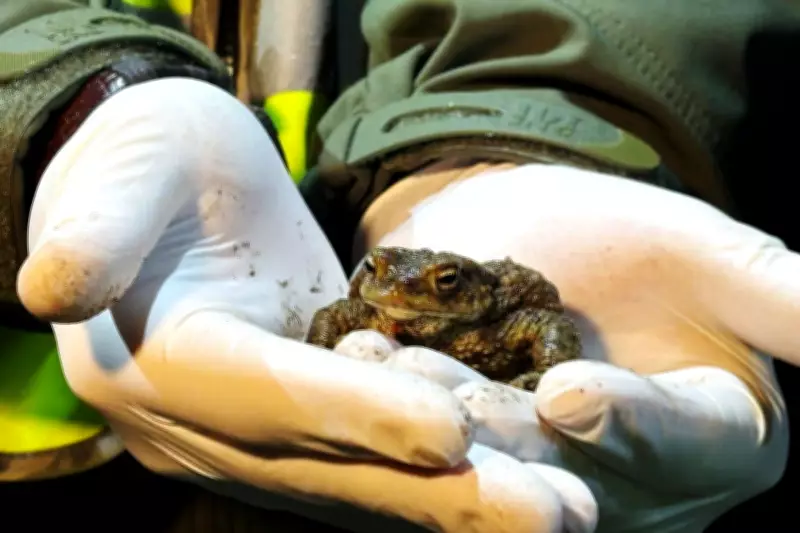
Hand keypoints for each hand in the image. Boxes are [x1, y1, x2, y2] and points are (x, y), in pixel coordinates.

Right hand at [18, 78, 589, 532]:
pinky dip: (450, 476)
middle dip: (445, 493)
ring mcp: (261, 435)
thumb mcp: (122, 177)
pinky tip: (527, 479)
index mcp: (162, 367)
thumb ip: (96, 233)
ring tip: (568, 513)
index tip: (449, 432)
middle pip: (335, 467)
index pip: (267, 400)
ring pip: (368, 480)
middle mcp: (210, 426)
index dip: (352, 416)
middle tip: (556, 514)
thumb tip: (50, 285)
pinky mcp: (305, 423)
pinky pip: (380, 458)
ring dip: (466, 502)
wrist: (165, 192)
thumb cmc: (148, 165)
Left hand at [355, 163, 798, 532]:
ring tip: (395, 372)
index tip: (571, 393)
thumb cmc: (625, 239)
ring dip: (444, 425)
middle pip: (582, 474)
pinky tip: (364, 363)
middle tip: (451, 394)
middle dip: (514, 439)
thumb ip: (781, 298)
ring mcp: (550, 477)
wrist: (527, 231)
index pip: (689, 447)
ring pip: (499, 463)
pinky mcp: (476, 455)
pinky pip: (438, 439)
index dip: (635, 425)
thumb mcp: (707, 254)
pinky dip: (400, 406)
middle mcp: (635, 481)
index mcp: (716, 439)